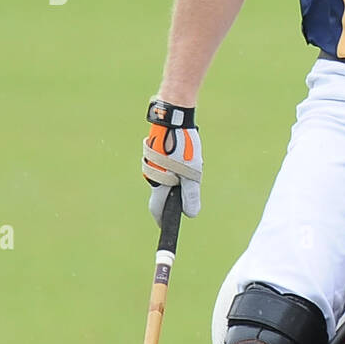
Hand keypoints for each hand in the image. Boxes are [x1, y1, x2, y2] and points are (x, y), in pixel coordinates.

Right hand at [143, 97, 201, 224]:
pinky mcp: (156, 152)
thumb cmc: (182, 143)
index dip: (161, 219)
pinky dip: (177, 164)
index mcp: (158, 182)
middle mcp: (152, 174)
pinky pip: (168, 165)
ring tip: (192, 159)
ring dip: (180, 175)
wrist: (173, 116)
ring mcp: (152, 162)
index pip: (157, 208)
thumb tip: (190, 214)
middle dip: (178, 192)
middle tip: (193, 178)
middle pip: (165, 192)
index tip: (165, 227)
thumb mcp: (191, 172)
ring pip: (168, 177)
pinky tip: (187, 151)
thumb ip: (190, 194)